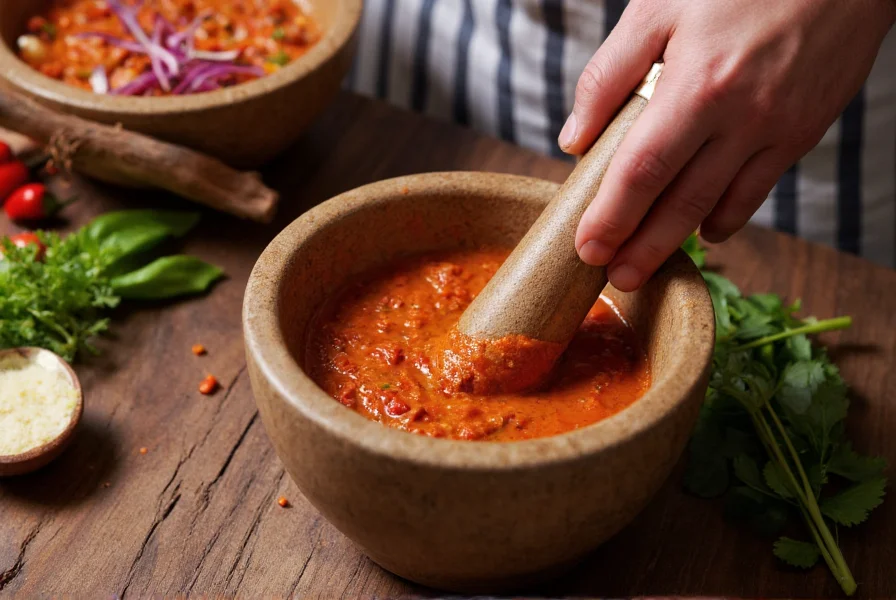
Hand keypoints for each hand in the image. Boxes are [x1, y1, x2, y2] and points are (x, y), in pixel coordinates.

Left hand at [561, 0, 895, 290]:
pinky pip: (758, 192)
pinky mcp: (803, 132)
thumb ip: (610, 74)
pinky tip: (704, 231)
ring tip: (645, 268)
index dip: (612, 217)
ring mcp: (777, 130)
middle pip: (679, 203)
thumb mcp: (659, 7)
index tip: (587, 249)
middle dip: (641, 249)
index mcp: (697, 85)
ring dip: (678, 243)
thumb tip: (575, 139)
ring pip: (718, 206)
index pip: (642, 171)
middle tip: (615, 281)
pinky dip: (726, 218)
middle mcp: (741, 118)